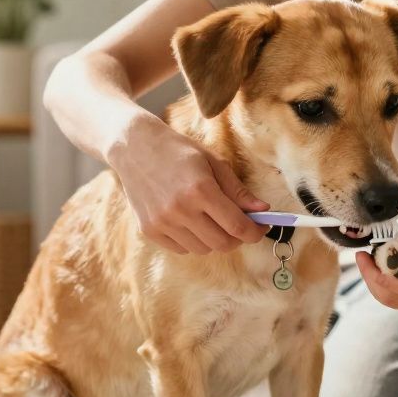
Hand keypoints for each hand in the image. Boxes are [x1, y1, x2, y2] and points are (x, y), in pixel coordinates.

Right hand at [109, 118, 269, 253]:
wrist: (134, 147)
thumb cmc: (178, 151)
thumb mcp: (212, 162)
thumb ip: (238, 190)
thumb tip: (262, 209)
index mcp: (201, 189)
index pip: (237, 226)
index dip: (255, 232)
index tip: (262, 227)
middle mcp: (180, 209)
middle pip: (222, 243)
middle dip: (237, 238)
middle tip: (239, 224)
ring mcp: (163, 222)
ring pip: (203, 249)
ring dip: (214, 239)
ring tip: (211, 219)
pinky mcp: (149, 230)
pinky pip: (182, 249)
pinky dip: (193, 241)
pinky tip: (191, 221)